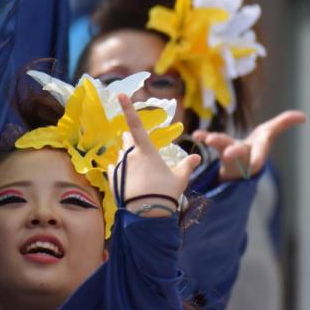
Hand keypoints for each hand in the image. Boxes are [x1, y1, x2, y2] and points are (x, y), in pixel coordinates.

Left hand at [110, 94, 200, 212]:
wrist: (147, 215)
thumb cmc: (165, 193)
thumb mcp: (180, 178)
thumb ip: (187, 165)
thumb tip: (197, 158)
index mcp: (146, 150)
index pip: (136, 124)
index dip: (128, 108)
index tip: (120, 94)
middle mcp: (130, 154)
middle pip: (126, 139)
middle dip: (130, 139)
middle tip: (140, 150)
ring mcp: (119, 166)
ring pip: (121, 155)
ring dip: (127, 159)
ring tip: (140, 176)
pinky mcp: (112, 178)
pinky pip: (115, 169)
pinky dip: (121, 171)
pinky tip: (130, 181)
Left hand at [192, 110, 305, 181]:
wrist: (237, 162)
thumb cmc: (255, 146)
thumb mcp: (269, 134)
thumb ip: (284, 123)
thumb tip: (304, 116)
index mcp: (257, 152)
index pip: (259, 155)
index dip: (258, 158)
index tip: (255, 164)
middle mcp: (243, 155)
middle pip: (239, 153)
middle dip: (234, 152)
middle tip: (228, 154)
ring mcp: (228, 153)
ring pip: (223, 148)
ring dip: (217, 142)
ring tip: (208, 138)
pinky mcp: (216, 148)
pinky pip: (209, 143)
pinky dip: (204, 137)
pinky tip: (196, 134)